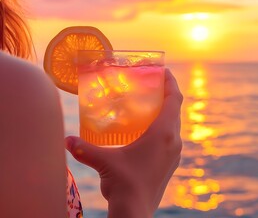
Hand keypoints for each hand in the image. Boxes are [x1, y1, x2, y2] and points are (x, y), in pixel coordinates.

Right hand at [65, 69, 182, 217]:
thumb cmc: (124, 183)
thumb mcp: (104, 161)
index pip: (174, 99)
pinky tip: (148, 133)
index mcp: (164, 133)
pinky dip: (164, 128)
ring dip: (165, 113)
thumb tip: (66, 139)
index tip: (164, 71)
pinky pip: (172, 138)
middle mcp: (175, 141)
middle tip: (151, 86)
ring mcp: (175, 154)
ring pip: (174, 125)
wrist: (136, 211)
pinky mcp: (171, 164)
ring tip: (148, 107)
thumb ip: (84, 148)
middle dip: (165, 95)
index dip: (171, 82)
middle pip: (175, 110)